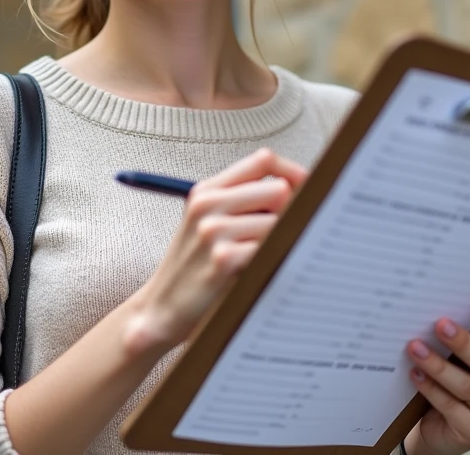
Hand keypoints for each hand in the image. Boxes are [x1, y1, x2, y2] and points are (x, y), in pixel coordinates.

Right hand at [124, 148, 308, 354]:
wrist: (162, 309)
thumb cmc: (195, 267)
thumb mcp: (208, 223)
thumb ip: (245, 202)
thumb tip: (302, 189)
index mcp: (207, 190)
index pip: (264, 160)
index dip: (293, 173)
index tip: (307, 192)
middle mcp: (208, 204)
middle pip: (279, 189)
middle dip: (288, 213)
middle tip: (279, 238)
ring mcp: (213, 231)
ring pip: (279, 222)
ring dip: (278, 243)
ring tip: (260, 261)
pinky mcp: (223, 259)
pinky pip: (270, 250)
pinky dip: (271, 262)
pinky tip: (255, 274)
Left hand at [403, 283, 469, 454]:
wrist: (438, 425)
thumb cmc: (455, 375)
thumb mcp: (466, 351)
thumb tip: (452, 287)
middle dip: (466, 342)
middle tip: (442, 323)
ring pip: (468, 386)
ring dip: (438, 365)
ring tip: (414, 347)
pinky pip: (452, 407)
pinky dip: (431, 389)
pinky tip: (415, 374)